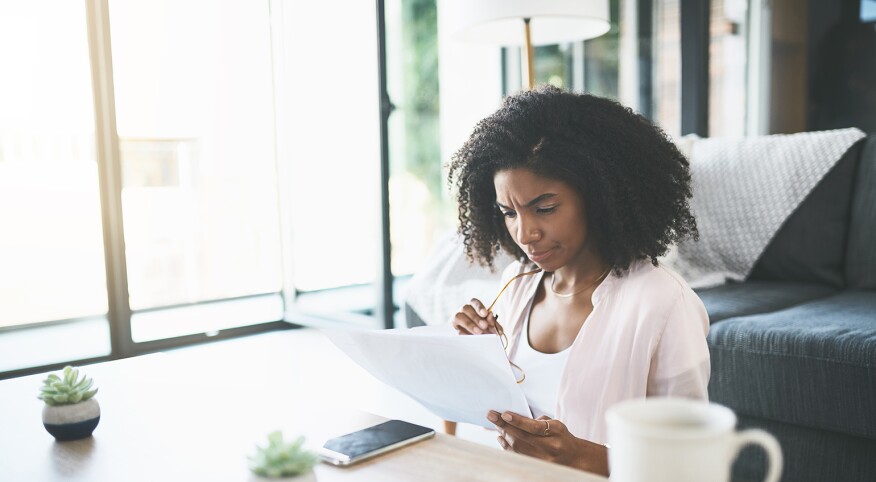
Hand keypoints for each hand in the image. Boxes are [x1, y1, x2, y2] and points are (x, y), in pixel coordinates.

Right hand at [450, 298, 501, 335]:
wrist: (481, 340)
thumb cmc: (487, 329)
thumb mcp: (493, 326)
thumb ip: (492, 321)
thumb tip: (490, 315)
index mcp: (474, 306)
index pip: (474, 302)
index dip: (479, 307)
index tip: (485, 314)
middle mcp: (464, 310)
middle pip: (466, 308)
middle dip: (475, 317)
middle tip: (484, 325)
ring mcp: (457, 318)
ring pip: (458, 316)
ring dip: (469, 324)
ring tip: (478, 332)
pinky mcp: (455, 328)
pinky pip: (456, 329)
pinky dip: (464, 333)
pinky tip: (472, 337)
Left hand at [487, 410, 608, 475]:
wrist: (573, 457)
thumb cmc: (561, 437)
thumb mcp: (555, 424)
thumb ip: (537, 421)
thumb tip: (514, 418)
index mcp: (555, 433)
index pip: (533, 427)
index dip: (518, 421)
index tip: (504, 414)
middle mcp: (549, 447)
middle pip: (522, 437)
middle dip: (504, 425)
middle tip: (491, 415)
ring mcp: (542, 459)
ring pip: (517, 448)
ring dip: (504, 434)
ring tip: (495, 424)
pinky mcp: (536, 466)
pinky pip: (517, 456)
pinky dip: (506, 446)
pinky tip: (501, 437)